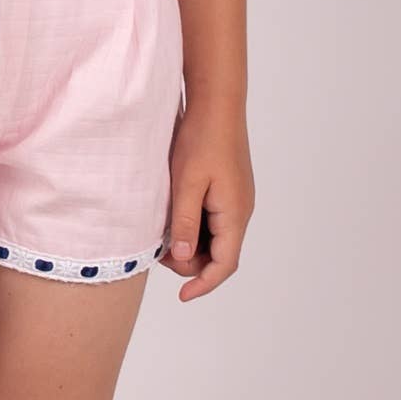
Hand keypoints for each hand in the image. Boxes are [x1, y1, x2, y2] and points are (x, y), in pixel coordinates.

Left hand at [159, 105, 253, 300]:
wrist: (217, 104)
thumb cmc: (202, 139)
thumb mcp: (187, 183)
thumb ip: (185, 222)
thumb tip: (184, 257)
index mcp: (234, 214)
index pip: (224, 264)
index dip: (204, 284)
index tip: (182, 296)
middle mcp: (241, 211)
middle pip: (220, 254)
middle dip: (191, 262)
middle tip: (159, 251)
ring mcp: (237, 200)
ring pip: (216, 238)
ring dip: (192, 244)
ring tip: (163, 233)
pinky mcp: (230, 190)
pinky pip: (215, 221)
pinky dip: (196, 228)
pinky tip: (175, 217)